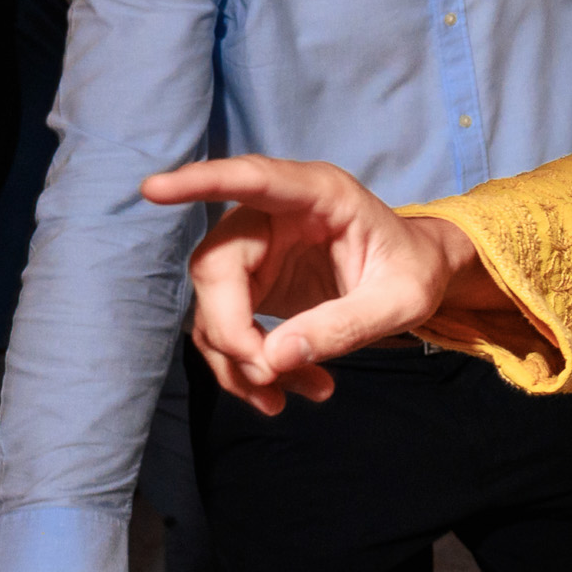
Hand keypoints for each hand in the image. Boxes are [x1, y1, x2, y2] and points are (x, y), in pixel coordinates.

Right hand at [143, 155, 476, 413]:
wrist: (417, 276)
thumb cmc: (414, 271)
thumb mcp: (401, 301)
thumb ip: (346, 325)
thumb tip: (275, 358)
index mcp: (320, 194)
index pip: (252, 179)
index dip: (202, 182)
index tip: (155, 188)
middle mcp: (276, 213)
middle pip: (217, 267)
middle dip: (233, 331)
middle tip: (272, 375)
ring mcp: (257, 248)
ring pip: (212, 307)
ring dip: (242, 362)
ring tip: (302, 392)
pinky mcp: (250, 282)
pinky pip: (225, 329)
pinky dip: (249, 368)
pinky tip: (288, 390)